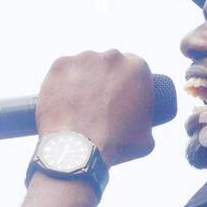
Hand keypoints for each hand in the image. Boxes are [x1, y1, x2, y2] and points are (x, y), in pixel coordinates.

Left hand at [34, 50, 155, 166]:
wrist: (78, 149)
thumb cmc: (115, 146)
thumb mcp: (145, 138)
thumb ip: (146, 124)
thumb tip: (140, 126)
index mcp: (137, 68)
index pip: (133, 70)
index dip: (127, 84)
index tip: (120, 98)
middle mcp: (112, 56)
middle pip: (109, 65)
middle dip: (105, 80)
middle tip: (99, 103)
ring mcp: (84, 58)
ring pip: (85, 67)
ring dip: (84, 80)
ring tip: (79, 106)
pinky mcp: (60, 65)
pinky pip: (63, 71)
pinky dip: (62, 83)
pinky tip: (63, 101)